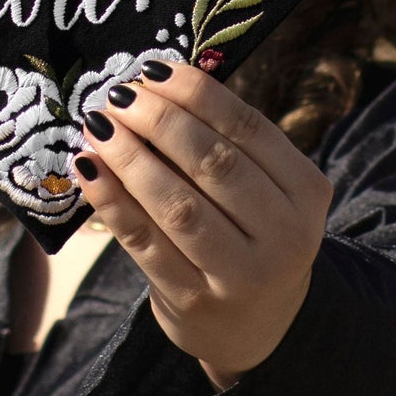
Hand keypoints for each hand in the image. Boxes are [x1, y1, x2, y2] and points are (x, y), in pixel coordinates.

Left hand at [74, 59, 331, 388]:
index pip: (248, 128)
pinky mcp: (193, 301)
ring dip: (131, 157)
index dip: (197, 94)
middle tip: (119, 94)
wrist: (256, 326)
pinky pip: (144, 241)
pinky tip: (88, 169)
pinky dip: (112, 201)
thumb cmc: (250, 234)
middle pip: (215, 163)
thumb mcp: (263, 189)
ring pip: (178, 204)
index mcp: (306, 191)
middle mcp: (284, 236)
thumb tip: (154, 83)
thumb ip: (224, 141)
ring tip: (98, 125)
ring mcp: (240, 275)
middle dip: (160, 121)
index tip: (154, 69)